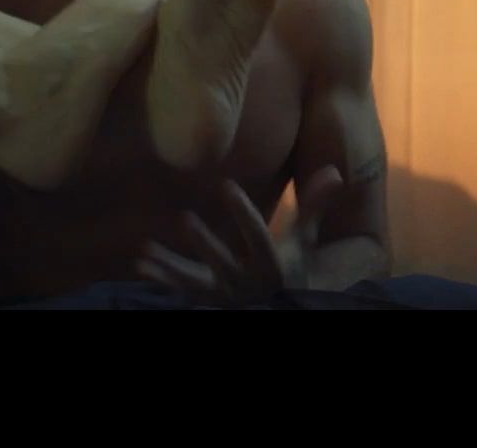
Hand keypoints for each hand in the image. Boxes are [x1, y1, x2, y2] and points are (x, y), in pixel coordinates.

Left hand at [135, 165, 344, 306]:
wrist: (281, 305)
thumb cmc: (293, 264)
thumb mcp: (305, 238)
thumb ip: (316, 205)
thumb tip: (335, 170)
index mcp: (272, 266)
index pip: (256, 237)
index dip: (242, 212)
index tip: (226, 184)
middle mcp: (247, 285)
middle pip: (223, 264)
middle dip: (204, 244)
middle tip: (185, 218)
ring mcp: (225, 296)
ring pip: (195, 283)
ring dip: (170, 268)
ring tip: (145, 252)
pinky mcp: (208, 300)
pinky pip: (181, 290)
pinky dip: (161, 278)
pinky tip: (141, 261)